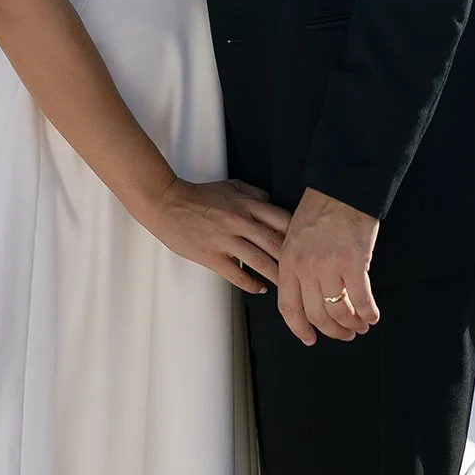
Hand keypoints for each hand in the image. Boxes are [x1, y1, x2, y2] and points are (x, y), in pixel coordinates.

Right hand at [146, 177, 290, 294]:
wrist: (168, 204)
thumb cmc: (198, 195)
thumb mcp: (230, 185)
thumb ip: (253, 193)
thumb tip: (271, 201)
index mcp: (246, 204)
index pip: (281, 220)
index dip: (296, 234)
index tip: (305, 246)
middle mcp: (240, 221)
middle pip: (275, 243)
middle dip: (291, 260)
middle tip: (303, 272)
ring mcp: (226, 240)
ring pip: (260, 261)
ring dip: (276, 276)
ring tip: (287, 286)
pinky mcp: (212, 256)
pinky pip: (238, 274)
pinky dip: (252, 284)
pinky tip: (260, 288)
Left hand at [277, 186, 380, 344]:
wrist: (342, 185)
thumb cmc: (321, 205)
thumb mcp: (295, 234)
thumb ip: (297, 264)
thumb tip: (308, 294)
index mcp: (288, 260)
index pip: (288, 307)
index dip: (300, 328)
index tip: (310, 338)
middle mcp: (306, 267)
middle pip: (317, 315)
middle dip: (332, 331)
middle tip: (344, 334)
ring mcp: (329, 266)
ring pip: (339, 312)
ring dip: (352, 325)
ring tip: (360, 326)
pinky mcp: (354, 263)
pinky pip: (362, 300)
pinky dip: (369, 313)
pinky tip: (373, 315)